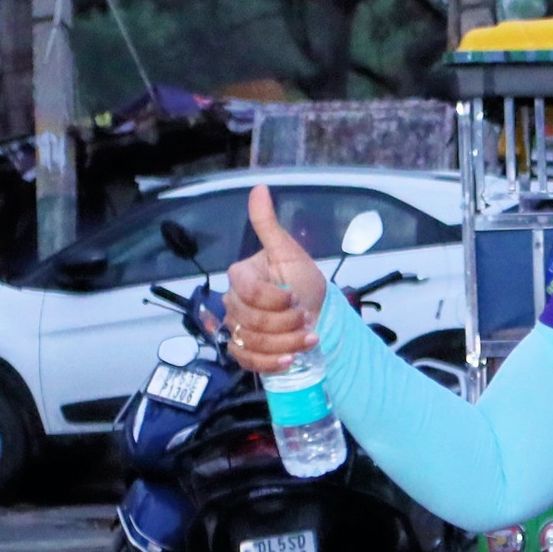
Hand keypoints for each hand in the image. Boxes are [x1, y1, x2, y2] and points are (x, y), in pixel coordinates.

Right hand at [222, 184, 328, 374]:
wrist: (319, 313)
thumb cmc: (304, 281)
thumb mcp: (290, 251)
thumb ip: (268, 225)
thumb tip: (259, 188)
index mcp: (242, 276)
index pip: (247, 291)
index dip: (275, 299)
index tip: (296, 298)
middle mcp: (234, 302)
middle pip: (250, 320)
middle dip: (286, 322)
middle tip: (307, 318)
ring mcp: (237, 328)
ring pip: (252, 342)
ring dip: (285, 343)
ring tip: (308, 337)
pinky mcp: (244, 351)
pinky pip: (248, 361)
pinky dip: (271, 363)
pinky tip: (290, 360)